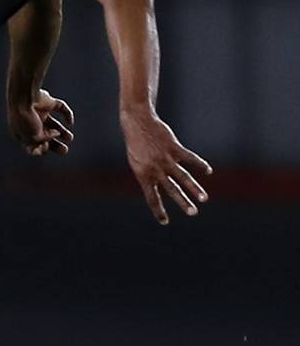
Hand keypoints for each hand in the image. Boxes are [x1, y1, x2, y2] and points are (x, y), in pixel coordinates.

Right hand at [7, 88, 73, 155]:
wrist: (24, 97)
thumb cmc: (24, 119)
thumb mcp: (32, 138)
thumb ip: (43, 140)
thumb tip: (55, 134)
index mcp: (23, 132)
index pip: (32, 143)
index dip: (40, 149)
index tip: (45, 148)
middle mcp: (30, 122)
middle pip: (45, 135)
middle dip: (54, 144)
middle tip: (64, 150)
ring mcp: (40, 111)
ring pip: (54, 123)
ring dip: (62, 131)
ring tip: (69, 138)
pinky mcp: (48, 102)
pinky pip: (60, 108)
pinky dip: (67, 115)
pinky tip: (70, 122)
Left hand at [119, 108, 211, 224]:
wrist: (137, 124)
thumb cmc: (137, 145)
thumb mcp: (137, 163)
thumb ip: (148, 175)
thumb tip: (160, 187)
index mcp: (143, 175)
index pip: (151, 197)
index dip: (158, 210)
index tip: (165, 222)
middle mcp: (155, 169)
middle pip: (171, 189)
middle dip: (183, 202)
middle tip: (193, 213)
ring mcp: (165, 159)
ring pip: (182, 176)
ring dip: (194, 188)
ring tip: (204, 198)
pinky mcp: (174, 148)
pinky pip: (189, 158)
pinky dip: (199, 164)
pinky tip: (208, 171)